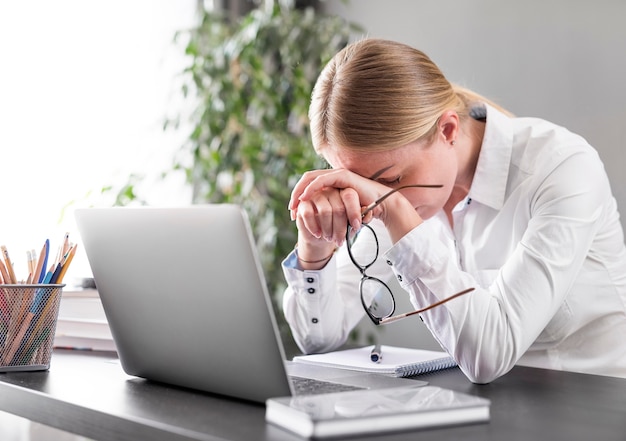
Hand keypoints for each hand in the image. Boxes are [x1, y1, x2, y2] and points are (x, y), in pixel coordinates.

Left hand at [289, 169, 420, 246]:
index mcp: (330, 184)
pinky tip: (305, 198)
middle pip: (305, 180)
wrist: (381, 205)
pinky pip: (322, 181)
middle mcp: (332, 176)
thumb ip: (330, 214)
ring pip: (310, 178)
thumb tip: (317, 224)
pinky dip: (311, 188)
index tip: (293, 214)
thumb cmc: (362, 211)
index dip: (298, 198)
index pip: (308, 186)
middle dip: (295, 195)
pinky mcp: (342, 176)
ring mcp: (337, 175)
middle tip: (291, 210)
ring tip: (294, 205)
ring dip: (300, 192)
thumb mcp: (341, 214)